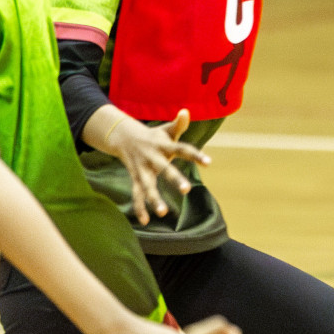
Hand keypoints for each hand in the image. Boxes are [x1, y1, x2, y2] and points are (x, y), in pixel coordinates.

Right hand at [105, 109, 210, 224]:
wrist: (124, 137)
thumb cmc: (154, 136)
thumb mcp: (166, 130)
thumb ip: (178, 124)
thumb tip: (186, 111)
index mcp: (164, 145)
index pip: (183, 149)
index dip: (196, 156)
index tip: (209, 163)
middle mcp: (153, 158)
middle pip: (164, 168)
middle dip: (174, 179)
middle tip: (187, 190)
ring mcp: (142, 169)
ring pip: (147, 185)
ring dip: (154, 198)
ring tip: (163, 212)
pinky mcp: (135, 178)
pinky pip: (136, 194)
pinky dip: (140, 207)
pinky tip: (145, 222)